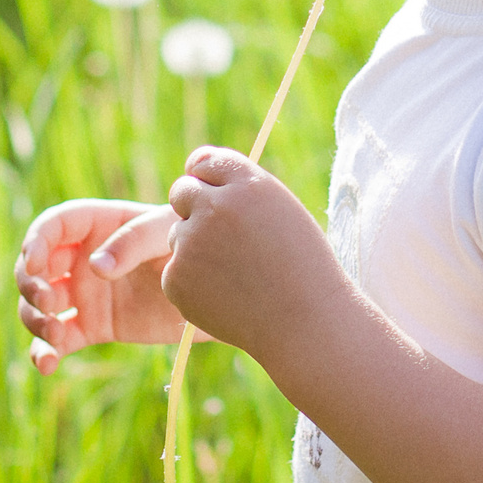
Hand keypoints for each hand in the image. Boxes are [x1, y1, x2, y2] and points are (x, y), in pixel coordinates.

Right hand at [14, 198, 203, 372]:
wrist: (225, 290)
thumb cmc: (199, 246)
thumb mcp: (170, 233)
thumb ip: (133, 242)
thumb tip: (94, 266)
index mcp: (100, 224)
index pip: (53, 227)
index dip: (35, 242)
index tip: (35, 263)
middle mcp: (84, 258)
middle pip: (36, 268)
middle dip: (32, 285)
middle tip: (51, 302)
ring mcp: (86, 294)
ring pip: (38, 306)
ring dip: (35, 320)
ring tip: (56, 336)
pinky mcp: (94, 326)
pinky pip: (58, 341)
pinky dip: (44, 353)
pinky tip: (47, 365)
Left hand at [162, 147, 349, 357]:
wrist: (306, 321)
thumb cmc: (302, 265)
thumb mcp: (282, 211)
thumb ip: (242, 190)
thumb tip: (197, 174)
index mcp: (248, 184)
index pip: (205, 161)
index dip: (207, 177)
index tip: (215, 193)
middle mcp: (215, 207)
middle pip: (180, 191)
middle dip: (193, 207)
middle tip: (221, 236)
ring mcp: (192, 244)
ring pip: (176, 235)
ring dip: (196, 248)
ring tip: (238, 273)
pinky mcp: (176, 278)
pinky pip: (176, 271)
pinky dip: (195, 283)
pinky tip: (228, 295)